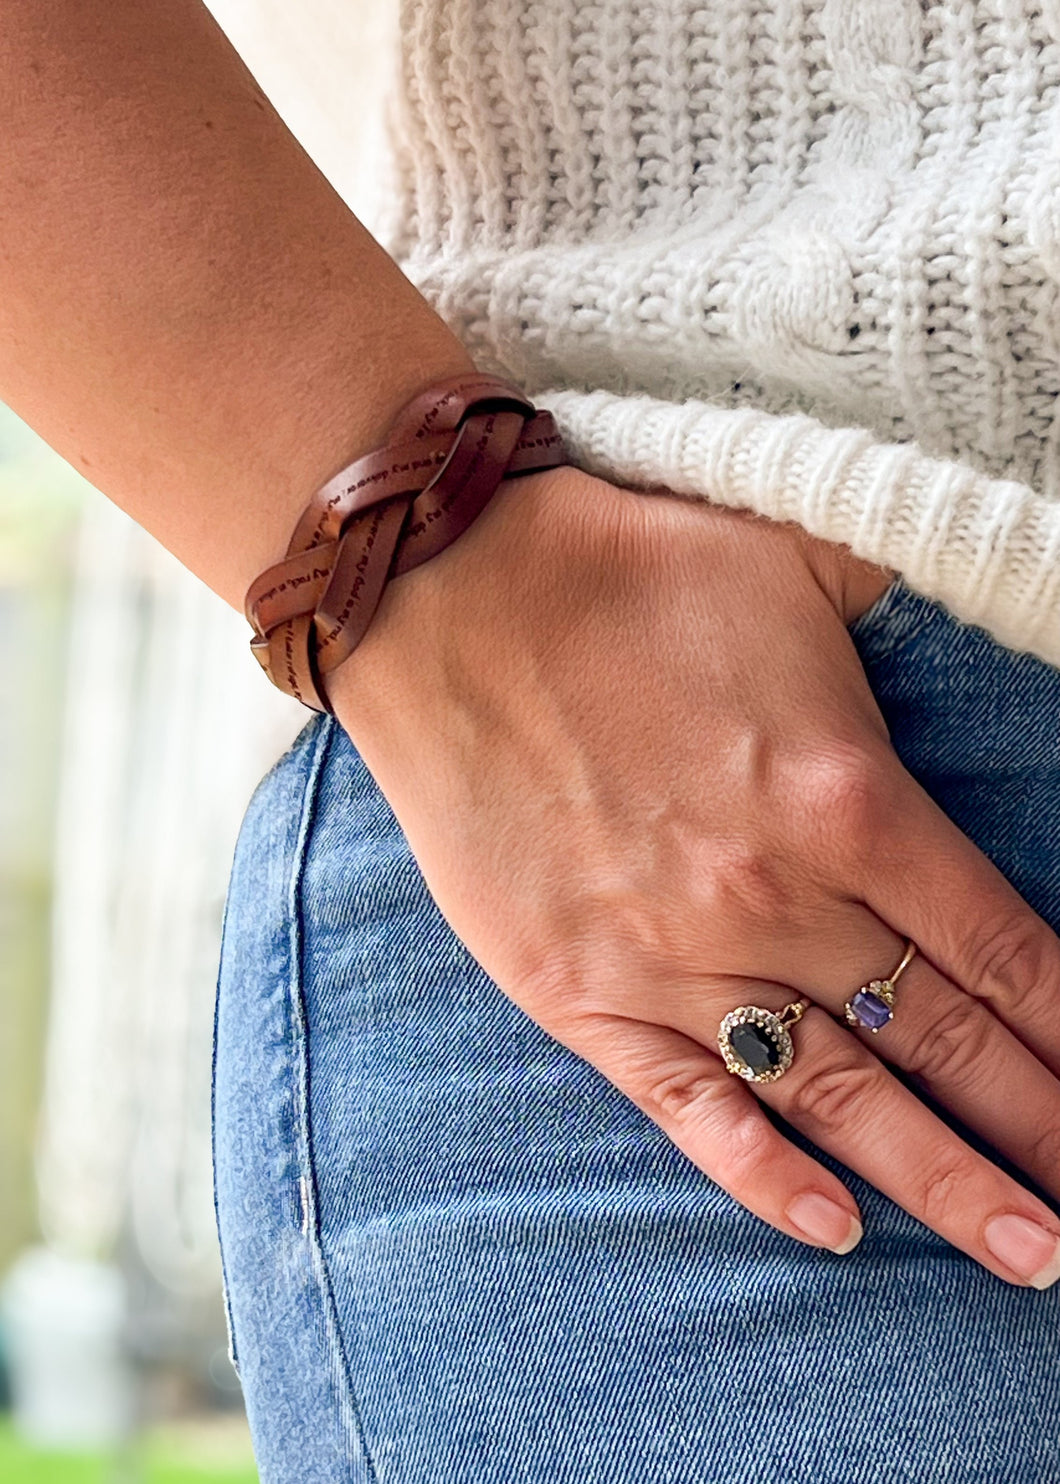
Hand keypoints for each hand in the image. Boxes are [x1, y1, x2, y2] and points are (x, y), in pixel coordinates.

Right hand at [330, 465, 1059, 1287]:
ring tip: (1027, 1257)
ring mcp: (676, 957)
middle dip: (1040, 1127)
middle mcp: (777, 899)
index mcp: (849, 798)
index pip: (1004, 948)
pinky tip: (834, 1228)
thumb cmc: (628, 571)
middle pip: (946, 1040)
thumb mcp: (799, 559)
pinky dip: (763, 1174)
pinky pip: (688, 1107)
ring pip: (841, 1097)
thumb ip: (905, 594)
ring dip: (944, 1181)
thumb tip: (982, 567)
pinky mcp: (580, 990)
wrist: (446, 600)